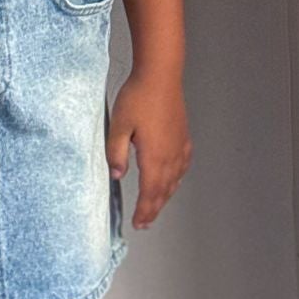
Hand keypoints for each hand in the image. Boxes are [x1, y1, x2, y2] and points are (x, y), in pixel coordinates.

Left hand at [106, 69, 191, 229]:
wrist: (160, 75)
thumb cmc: (139, 96)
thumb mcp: (118, 126)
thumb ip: (115, 153)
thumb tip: (116, 175)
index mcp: (154, 156)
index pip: (149, 192)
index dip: (144, 211)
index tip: (139, 224)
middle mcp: (170, 155)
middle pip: (163, 191)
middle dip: (154, 209)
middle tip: (146, 223)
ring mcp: (179, 145)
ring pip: (174, 180)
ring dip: (165, 196)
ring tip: (157, 207)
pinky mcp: (182, 135)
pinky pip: (182, 165)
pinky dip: (177, 178)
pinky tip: (174, 179)